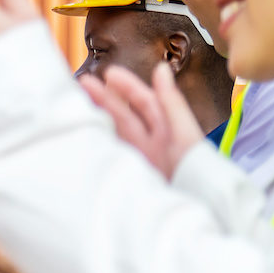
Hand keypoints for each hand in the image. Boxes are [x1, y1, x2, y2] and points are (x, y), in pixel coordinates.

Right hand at [80, 62, 204, 178]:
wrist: (195, 204)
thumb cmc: (195, 169)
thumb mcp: (184, 132)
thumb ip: (171, 101)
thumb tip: (160, 68)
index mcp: (168, 129)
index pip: (145, 102)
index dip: (128, 86)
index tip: (109, 74)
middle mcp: (152, 143)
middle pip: (125, 115)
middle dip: (106, 98)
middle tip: (84, 83)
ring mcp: (140, 160)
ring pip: (116, 133)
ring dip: (99, 117)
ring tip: (78, 104)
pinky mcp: (130, 176)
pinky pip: (111, 154)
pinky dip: (98, 143)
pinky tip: (84, 135)